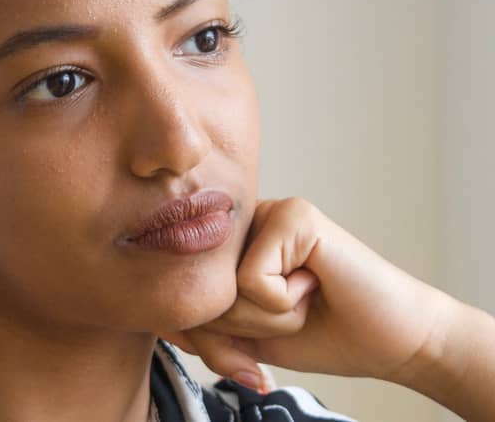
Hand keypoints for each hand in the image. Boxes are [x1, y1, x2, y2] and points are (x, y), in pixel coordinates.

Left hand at [158, 197, 449, 389]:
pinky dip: (284, 304)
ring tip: (305, 298)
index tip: (257, 334)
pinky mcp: (294, 215)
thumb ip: (201, 330)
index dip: (211, 334)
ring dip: (267, 319)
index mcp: (226, 248)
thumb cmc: (321, 335)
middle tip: (291, 315)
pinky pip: (253, 280)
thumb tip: (165, 320)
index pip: (182, 295)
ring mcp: (266, 213)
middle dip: (241, 329)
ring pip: (223, 290)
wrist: (390, 342)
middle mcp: (240, 224)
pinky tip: (316, 285)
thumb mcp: (244, 341)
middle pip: (198, 295)